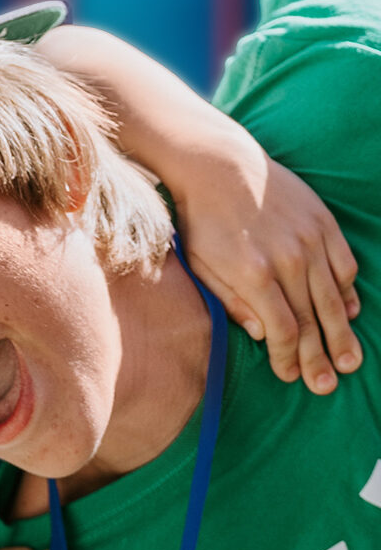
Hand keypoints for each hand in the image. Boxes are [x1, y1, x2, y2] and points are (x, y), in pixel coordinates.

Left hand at [175, 132, 360, 393]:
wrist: (218, 164)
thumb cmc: (200, 218)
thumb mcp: (200, 263)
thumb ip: (231, 301)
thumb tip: (262, 335)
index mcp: (254, 273)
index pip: (284, 329)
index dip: (290, 357)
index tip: (291, 376)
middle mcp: (289, 259)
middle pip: (312, 320)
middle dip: (320, 357)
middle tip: (327, 386)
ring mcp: (311, 240)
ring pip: (334, 297)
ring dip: (342, 333)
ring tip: (349, 361)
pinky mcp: (323, 223)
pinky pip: (344, 265)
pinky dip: (347, 292)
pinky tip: (347, 313)